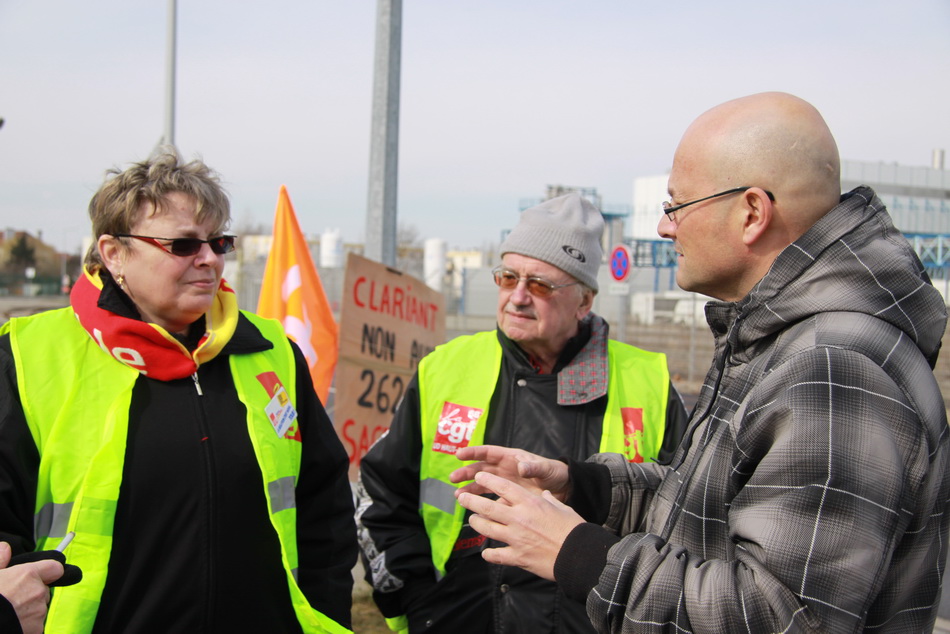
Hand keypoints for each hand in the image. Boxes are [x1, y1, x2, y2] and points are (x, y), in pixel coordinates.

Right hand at [0, 542, 63, 633]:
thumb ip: (0, 560)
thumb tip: (6, 547)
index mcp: (28, 575)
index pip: (55, 568)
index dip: (49, 571)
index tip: (41, 576)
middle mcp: (38, 591)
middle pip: (44, 590)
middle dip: (33, 594)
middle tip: (14, 598)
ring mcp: (39, 612)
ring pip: (40, 608)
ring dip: (30, 610)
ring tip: (10, 612)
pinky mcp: (38, 629)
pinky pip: (36, 624)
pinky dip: (28, 624)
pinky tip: (13, 623)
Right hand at [451, 445, 570, 500]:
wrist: (565, 489)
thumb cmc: (555, 473)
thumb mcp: (545, 469)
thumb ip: (533, 467)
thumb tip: (521, 467)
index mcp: (512, 458)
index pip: (489, 452)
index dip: (473, 452)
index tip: (459, 454)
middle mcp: (506, 470)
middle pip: (481, 469)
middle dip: (466, 473)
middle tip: (453, 479)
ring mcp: (506, 484)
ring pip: (484, 485)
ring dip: (471, 490)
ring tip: (458, 496)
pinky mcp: (510, 498)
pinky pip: (494, 501)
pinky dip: (484, 506)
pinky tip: (475, 512)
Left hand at [457, 471, 583, 580]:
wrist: (578, 554)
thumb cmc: (573, 529)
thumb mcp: (562, 507)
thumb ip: (549, 500)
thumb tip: (545, 496)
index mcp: (530, 503)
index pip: (502, 487)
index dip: (488, 481)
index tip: (479, 476)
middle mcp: (518, 518)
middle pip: (487, 507)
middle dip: (471, 501)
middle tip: (462, 498)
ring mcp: (515, 538)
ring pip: (487, 528)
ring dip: (476, 523)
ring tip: (472, 520)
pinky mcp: (517, 557)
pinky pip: (496, 555)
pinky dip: (489, 554)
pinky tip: (486, 553)